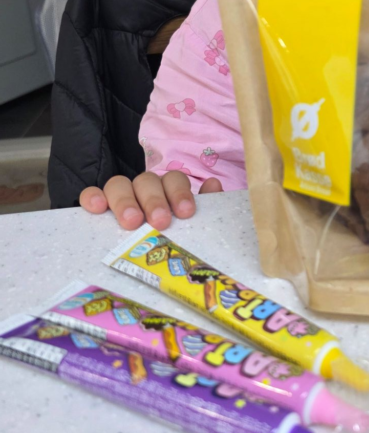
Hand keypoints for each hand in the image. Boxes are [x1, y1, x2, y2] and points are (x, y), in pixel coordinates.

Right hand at [79, 171, 222, 229]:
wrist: (139, 252)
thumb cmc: (170, 234)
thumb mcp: (189, 224)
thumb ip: (205, 204)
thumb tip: (214, 185)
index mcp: (168, 189)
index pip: (174, 180)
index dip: (180, 193)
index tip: (185, 212)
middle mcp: (144, 187)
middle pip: (147, 181)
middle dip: (154, 200)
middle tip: (160, 221)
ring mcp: (119, 194)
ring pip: (119, 184)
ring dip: (125, 200)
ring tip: (131, 222)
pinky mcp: (97, 204)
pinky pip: (91, 193)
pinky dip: (93, 196)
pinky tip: (96, 208)